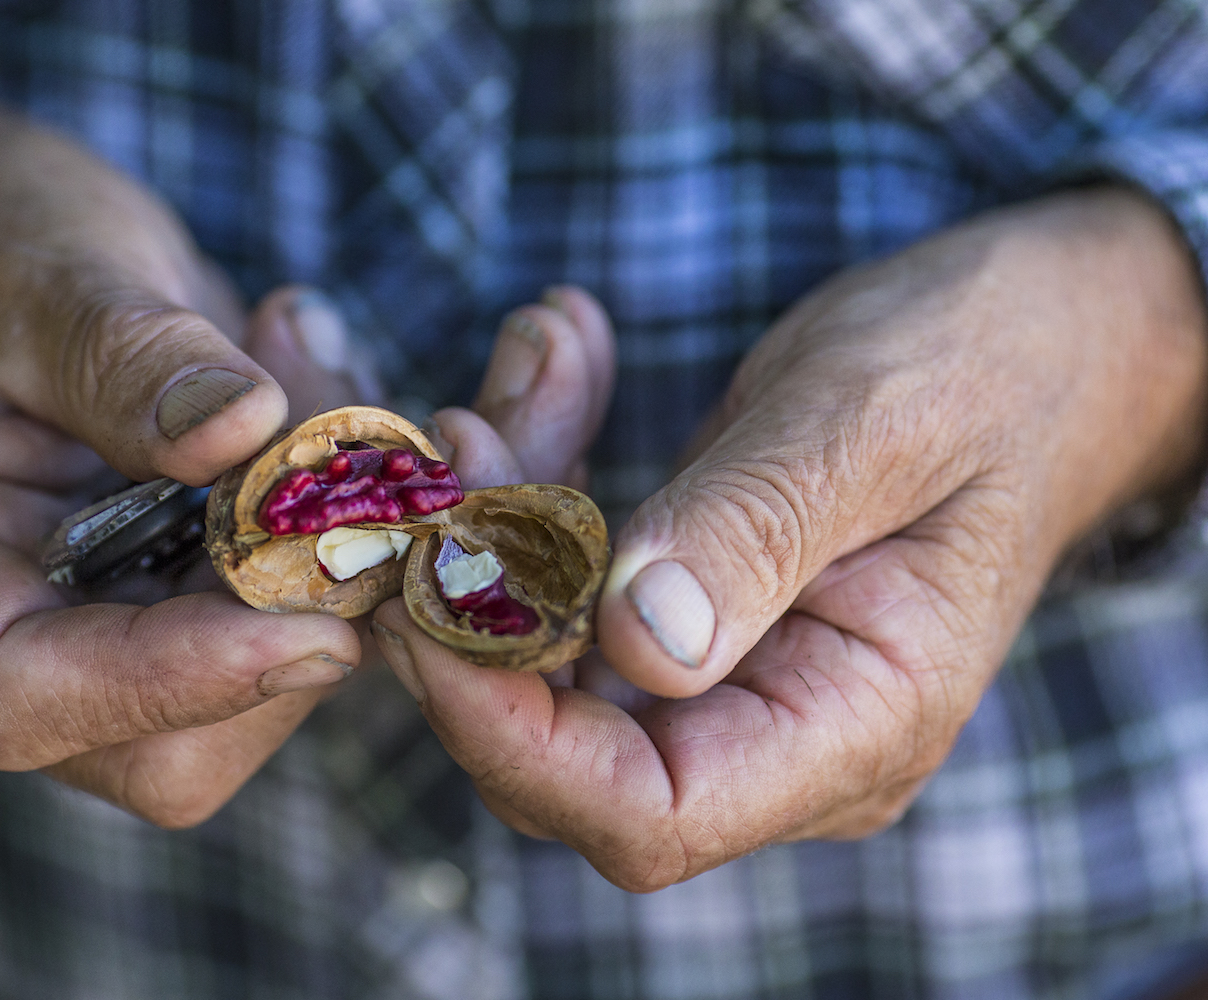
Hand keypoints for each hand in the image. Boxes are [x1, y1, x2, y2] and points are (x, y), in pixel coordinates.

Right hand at [0, 91, 380, 825]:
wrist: (13, 250)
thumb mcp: (39, 276)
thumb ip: (124, 353)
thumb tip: (243, 425)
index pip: (15, 695)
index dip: (169, 682)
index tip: (315, 625)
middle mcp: (12, 633)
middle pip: (159, 746)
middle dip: (291, 632)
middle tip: (363, 480)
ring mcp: (110, 636)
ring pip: (255, 701)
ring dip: (339, 569)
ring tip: (332, 391)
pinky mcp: (194, 611)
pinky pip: (297, 623)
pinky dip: (351, 536)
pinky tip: (342, 409)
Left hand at [373, 187, 1207, 889]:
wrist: (1033, 335)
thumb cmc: (987, 365)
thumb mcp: (878, 421)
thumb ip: (759, 531)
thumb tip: (638, 642)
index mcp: (857, 724)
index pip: (653, 814)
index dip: (514, 738)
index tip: (426, 606)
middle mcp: (780, 735)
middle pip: (565, 758)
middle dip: (471, 620)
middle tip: (444, 462)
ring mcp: (726, 685)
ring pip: (540, 669)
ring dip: (488, 540)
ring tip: (496, 397)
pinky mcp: (685, 621)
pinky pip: (560, 596)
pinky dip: (526, 502)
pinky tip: (536, 389)